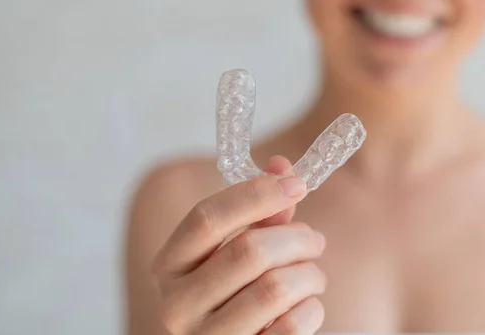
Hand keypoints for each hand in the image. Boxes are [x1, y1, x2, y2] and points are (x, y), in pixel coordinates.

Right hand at [151, 156, 327, 334]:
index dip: (255, 195)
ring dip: (309, 274)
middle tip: (314, 240)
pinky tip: (307, 305)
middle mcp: (177, 304)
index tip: (296, 184)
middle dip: (296, 238)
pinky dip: (311, 308)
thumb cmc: (236, 291)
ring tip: (313, 275)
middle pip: (249, 251)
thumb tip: (282, 166)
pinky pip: (291, 327)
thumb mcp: (237, 250)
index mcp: (169, 265)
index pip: (206, 218)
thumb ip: (258, 212)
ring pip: (274, 289)